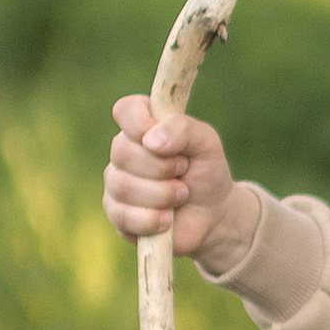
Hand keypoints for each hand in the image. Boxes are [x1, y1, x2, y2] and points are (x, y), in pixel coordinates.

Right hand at [104, 95, 237, 255]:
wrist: (213, 215)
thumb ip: (184, 129)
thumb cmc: (206, 172)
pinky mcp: (117, 215)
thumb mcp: (207, 143)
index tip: (165, 141)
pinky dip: (153, 219)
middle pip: (123, 152)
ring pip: (123, 186)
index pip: (125, 110)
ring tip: (181, 195)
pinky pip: (124, 216)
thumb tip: (151, 140)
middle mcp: (123, 152)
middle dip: (163, 167)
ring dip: (162, 194)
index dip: (142, 123)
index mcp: (143, 126)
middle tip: (183, 172)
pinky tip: (168, 219)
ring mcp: (116, 183)